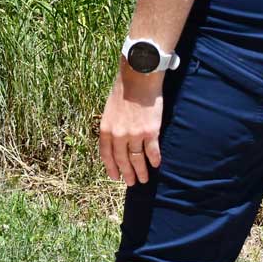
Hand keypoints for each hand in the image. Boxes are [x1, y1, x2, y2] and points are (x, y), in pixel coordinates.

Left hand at [98, 67, 164, 185]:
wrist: (138, 78)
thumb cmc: (124, 90)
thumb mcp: (109, 109)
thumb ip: (112, 126)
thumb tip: (116, 140)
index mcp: (106, 129)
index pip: (106, 155)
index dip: (111, 168)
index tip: (115, 177)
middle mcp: (118, 135)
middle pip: (122, 160)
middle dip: (127, 174)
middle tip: (131, 183)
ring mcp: (134, 135)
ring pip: (137, 160)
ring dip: (141, 171)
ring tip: (144, 179)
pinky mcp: (150, 132)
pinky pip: (152, 151)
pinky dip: (154, 160)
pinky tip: (156, 165)